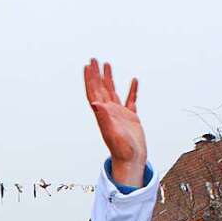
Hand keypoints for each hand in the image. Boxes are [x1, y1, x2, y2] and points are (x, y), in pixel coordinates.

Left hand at [84, 58, 146, 186]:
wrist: (131, 161)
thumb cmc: (122, 151)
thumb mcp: (111, 133)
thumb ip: (103, 118)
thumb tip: (94, 102)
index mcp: (103, 114)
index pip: (94, 92)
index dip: (90, 79)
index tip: (88, 65)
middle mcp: (109, 112)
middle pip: (101, 88)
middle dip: (96, 74)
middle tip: (93, 59)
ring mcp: (120, 114)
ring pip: (113, 91)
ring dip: (109, 78)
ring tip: (107, 64)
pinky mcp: (131, 118)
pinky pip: (130, 100)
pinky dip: (131, 90)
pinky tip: (133, 81)